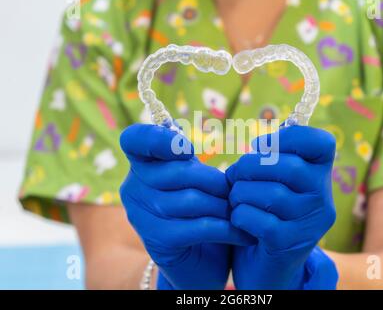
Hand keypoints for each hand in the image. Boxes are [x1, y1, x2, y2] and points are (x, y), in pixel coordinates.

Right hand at [119, 124, 254, 289]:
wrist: (197, 262)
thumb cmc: (198, 212)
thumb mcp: (193, 180)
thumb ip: (188, 159)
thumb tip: (194, 127)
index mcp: (140, 165)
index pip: (134, 139)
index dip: (159, 138)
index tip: (187, 150)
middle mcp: (133, 189)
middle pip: (179, 171)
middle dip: (215, 182)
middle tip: (233, 192)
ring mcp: (142, 216)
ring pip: (193, 200)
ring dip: (224, 207)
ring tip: (238, 212)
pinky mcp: (158, 241)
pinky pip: (200, 228)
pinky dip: (227, 229)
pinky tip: (243, 233)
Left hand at [226, 125, 336, 288]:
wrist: (268, 266)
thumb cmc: (266, 215)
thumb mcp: (274, 184)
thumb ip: (272, 160)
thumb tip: (262, 142)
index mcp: (321, 177)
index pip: (322, 143)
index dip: (289, 136)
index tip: (262, 146)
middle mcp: (322, 200)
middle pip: (289, 166)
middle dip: (250, 166)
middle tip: (236, 175)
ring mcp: (309, 224)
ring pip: (271, 194)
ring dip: (241, 193)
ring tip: (234, 198)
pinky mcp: (289, 244)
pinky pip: (257, 218)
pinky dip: (239, 215)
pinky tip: (238, 219)